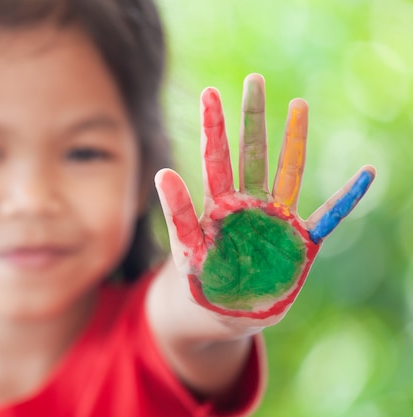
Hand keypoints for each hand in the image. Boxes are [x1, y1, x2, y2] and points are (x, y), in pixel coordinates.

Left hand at [155, 73, 374, 325]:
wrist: (224, 313)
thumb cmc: (203, 282)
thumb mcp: (187, 251)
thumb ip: (180, 216)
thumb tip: (162, 171)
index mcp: (219, 207)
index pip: (216, 159)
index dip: (214, 127)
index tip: (211, 93)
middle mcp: (248, 206)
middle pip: (251, 154)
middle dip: (252, 118)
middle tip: (254, 81)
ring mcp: (275, 221)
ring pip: (287, 174)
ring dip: (294, 141)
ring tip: (299, 105)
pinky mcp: (299, 243)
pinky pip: (328, 217)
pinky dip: (347, 198)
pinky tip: (365, 174)